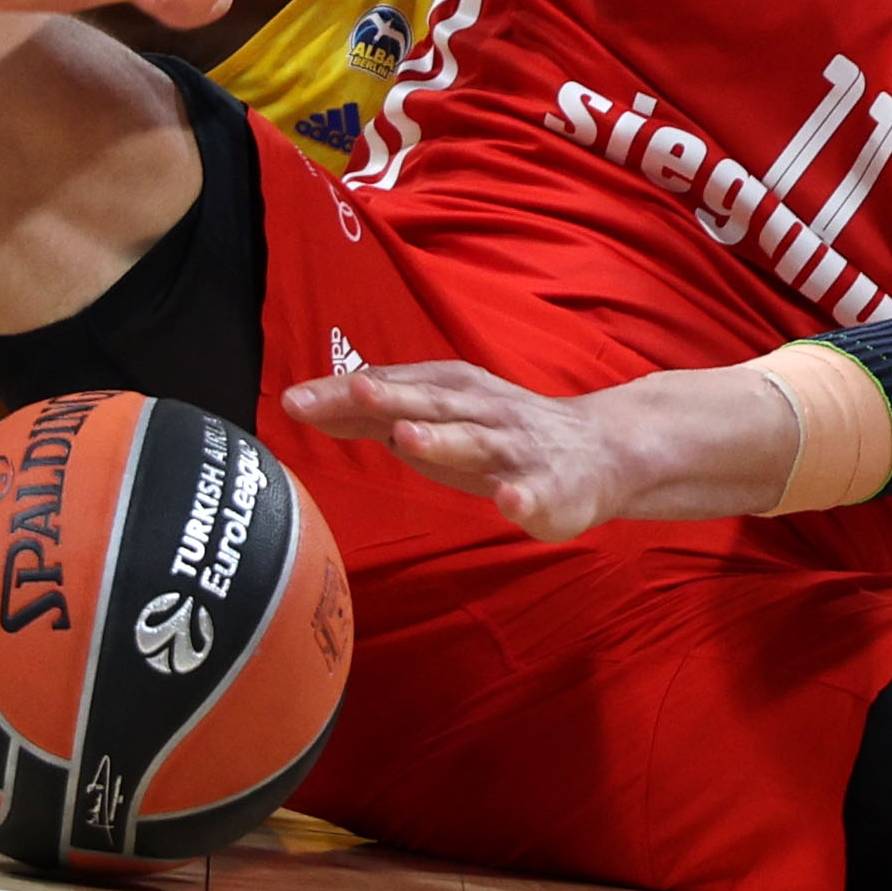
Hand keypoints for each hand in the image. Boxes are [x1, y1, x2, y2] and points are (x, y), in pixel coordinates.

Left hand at [279, 362, 632, 540]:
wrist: (598, 451)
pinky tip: (509, 502)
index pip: (387, 388)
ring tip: (406, 439)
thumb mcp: (434, 414)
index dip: (341, 395)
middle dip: (387, 399)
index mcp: (449, 392)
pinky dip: (521, 497)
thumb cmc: (499, 433)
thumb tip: (305, 404)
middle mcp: (479, 411)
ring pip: (474, 442)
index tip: (292, 401)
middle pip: (426, 404)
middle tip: (350, 392)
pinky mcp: (551, 487)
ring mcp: (515, 449)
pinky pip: (535, 493)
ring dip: (442, 439)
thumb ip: (375, 414)